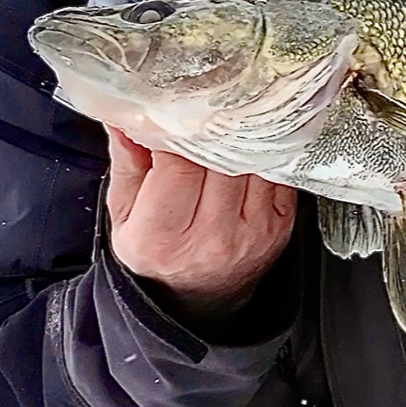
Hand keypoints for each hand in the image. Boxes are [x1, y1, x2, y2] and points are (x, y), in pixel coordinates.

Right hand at [105, 128, 296, 317]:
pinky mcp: (280, 224)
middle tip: (200, 111)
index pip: (179, 165)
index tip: (172, 112)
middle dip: (209, 129)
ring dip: (238, 137)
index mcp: (163, 236)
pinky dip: (261, 154)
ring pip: (251, 160)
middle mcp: (212, 238)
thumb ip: (128, 162)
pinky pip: (275, 172)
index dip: (177, 131)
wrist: (197, 295)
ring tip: (221, 128)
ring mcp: (253, 232)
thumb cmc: (158, 252)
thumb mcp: (125, 213)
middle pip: (220, 159)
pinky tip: (245, 150)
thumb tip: (126, 116)